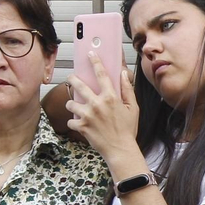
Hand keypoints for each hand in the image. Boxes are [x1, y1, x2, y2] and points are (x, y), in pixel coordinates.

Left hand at [65, 53, 141, 168]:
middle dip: (72, 79)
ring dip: (72, 104)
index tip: (90, 54)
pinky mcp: (81, 127)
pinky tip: (79, 124)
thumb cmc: (128, 130)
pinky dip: (74, 123)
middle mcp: (97, 104)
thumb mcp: (133, 108)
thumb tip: (123, 74)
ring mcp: (88, 115)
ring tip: (75, 107)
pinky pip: (71, 121)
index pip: (101, 74)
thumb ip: (127, 90)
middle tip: (71, 78)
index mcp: (110, 97)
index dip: (95, 62)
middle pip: (78, 85)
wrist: (121, 150)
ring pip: (70, 103)